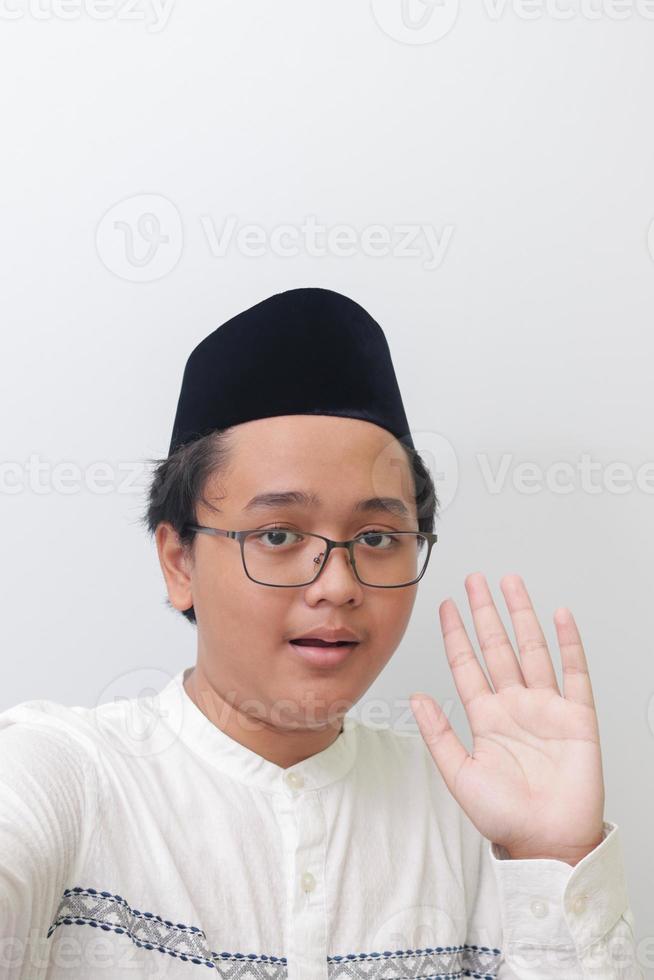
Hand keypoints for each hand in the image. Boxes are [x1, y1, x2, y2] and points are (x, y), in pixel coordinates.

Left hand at [410, 573, 604, 864]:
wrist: (546, 843)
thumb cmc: (504, 817)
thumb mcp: (460, 774)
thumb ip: (438, 734)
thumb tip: (414, 698)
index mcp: (485, 718)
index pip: (467, 664)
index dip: (456, 634)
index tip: (445, 606)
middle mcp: (514, 705)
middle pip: (498, 647)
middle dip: (485, 613)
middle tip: (475, 580)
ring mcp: (546, 707)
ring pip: (532, 649)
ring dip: (521, 616)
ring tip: (510, 584)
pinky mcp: (577, 717)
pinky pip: (574, 672)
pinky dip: (569, 643)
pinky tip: (560, 617)